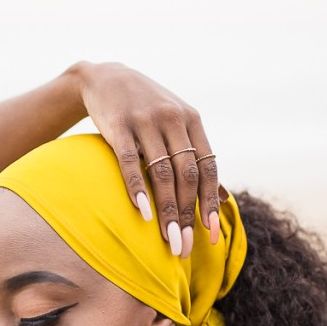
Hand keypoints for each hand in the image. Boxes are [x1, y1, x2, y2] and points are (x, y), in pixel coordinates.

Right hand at [75, 62, 228, 256]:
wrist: (104, 77)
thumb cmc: (145, 109)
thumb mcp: (177, 125)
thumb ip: (197, 158)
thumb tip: (221, 199)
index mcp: (192, 122)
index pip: (207, 169)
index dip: (209, 203)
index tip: (210, 236)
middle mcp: (173, 120)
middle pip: (186, 175)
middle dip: (188, 215)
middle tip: (184, 248)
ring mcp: (145, 121)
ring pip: (162, 172)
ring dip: (166, 210)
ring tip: (168, 240)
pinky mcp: (118, 125)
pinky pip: (129, 162)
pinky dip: (137, 187)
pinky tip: (143, 212)